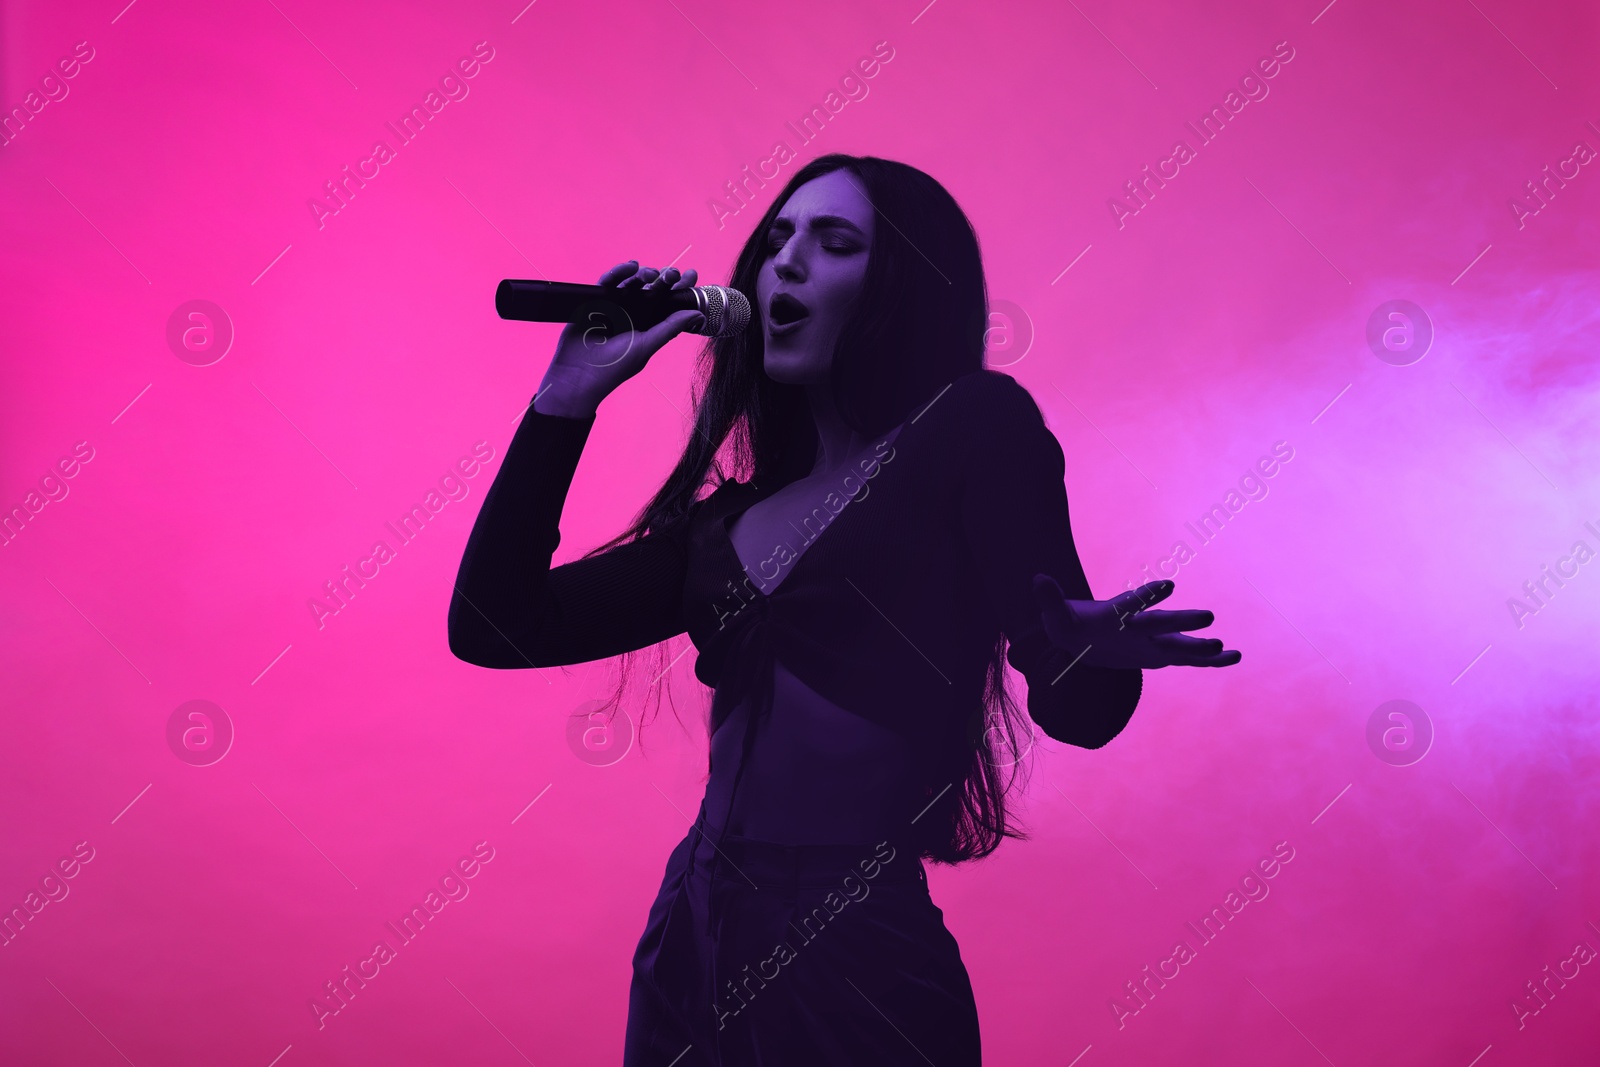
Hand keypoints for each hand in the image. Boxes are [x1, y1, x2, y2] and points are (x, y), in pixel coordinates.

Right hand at [534, 260, 703, 415]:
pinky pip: (609, 282)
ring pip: (632, 284)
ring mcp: (615, 307)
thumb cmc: (614, 366)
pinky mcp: (596, 301)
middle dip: (664, 279)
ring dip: (644, 274)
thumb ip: (670, 328)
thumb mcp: (646, 345)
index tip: (692, 274)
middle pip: (652, 290)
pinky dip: (619, 272)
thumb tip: (698, 314)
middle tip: (672, 273)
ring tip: (651, 274)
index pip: (669, 305)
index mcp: (649, 326)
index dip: (680, 290)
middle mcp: (634, 315)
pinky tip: (631, 266)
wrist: (578, 374)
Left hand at [1031, 575, 1241, 669]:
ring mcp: (1154, 640)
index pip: (1133, 602)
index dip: (1147, 595)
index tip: (1166, 585)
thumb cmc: (1070, 625)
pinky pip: (1189, 660)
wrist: (1084, 639)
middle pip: (1164, 622)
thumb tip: (1036, 578)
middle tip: (1208, 616)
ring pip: (1181, 643)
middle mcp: (1140, 624)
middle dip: (1184, 620)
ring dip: (1202, 647)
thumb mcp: (1055, 617)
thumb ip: (1050, 599)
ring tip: (1228, 650)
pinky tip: (1233, 658)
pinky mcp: (1161, 655)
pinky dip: (1210, 660)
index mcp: (1118, 612)